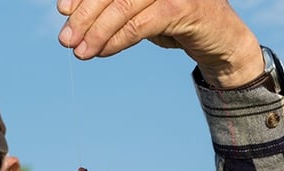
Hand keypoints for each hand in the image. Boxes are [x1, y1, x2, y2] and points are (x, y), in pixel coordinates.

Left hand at [57, 0, 263, 87]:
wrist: (220, 40)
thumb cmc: (176, 20)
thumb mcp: (140, 10)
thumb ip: (112, 8)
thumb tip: (70, 15)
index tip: (63, 10)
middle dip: (84, 14)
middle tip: (66, 38)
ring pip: (123, 6)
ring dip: (97, 31)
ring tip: (80, 51)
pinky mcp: (183, 6)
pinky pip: (140, 24)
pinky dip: (117, 40)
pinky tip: (102, 52)